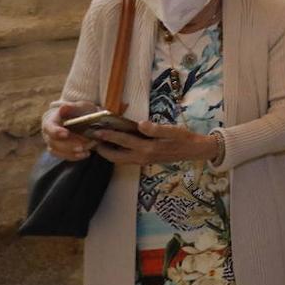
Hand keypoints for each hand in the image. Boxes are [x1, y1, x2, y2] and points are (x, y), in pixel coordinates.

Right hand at [41, 101, 98, 160]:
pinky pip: (63, 156)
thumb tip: (63, 107)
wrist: (83, 119)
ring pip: (57, 151)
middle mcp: (48, 133)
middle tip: (81, 146)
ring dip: (71, 152)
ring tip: (86, 151)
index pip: (49, 127)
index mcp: (51, 120)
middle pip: (53, 142)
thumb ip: (72, 107)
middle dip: (67, 145)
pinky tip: (86, 154)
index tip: (66, 134)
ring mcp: (52, 143)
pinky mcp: (59, 150)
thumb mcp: (80, 106)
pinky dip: (74, 156)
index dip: (55, 131)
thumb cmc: (80, 111)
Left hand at [92, 120, 215, 165]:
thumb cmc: (184, 138)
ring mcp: (143, 161)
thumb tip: (140, 124)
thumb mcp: (173, 131)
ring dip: (108, 153)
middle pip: (116, 157)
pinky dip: (116, 154)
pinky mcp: (145, 161)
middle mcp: (142, 157)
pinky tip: (114, 146)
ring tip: (99, 143)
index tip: (96, 130)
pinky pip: (126, 159)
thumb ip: (156, 129)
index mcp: (148, 149)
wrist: (194, 150)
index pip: (123, 141)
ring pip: (119, 160)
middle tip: (91, 140)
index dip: (109, 135)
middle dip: (102, 149)